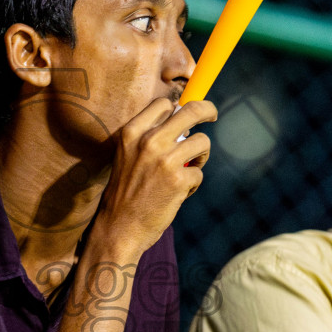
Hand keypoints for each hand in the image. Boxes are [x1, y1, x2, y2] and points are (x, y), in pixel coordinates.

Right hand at [95, 97, 217, 256]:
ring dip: (200, 156)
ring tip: (188, 169)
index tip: (188, 111)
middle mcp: (149, 141)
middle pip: (192, 111)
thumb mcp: (127, 156)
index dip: (179, 106)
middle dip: (207, 110)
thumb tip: (180, 120)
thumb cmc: (125, 192)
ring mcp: (165, 159)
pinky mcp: (179, 179)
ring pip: (202, 142)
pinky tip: (178, 193)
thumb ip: (148, 138)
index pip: (163, 104)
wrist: (119, 227)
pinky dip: (192, 183)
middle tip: (212, 115)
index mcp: (132, 132)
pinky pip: (199, 172)